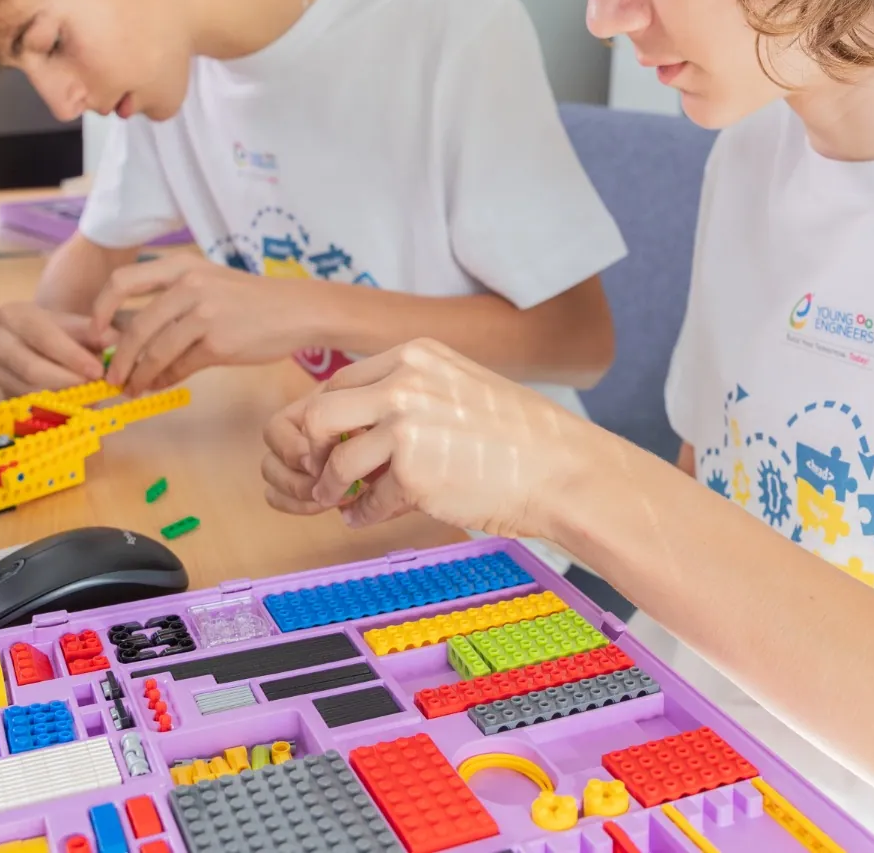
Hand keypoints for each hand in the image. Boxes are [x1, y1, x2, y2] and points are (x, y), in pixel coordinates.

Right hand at [0, 301, 106, 396]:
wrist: (48, 345)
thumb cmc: (68, 334)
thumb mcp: (83, 327)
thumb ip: (99, 333)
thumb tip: (113, 343)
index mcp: (14, 315)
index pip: (43, 336)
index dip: (71, 355)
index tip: (98, 370)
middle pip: (32, 368)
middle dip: (68, 380)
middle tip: (96, 388)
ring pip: (29, 391)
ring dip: (64, 397)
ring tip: (91, 396)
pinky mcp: (0, 393)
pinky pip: (28, 406)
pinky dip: (55, 408)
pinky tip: (77, 404)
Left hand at [94, 256, 317, 393]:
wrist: (297, 310)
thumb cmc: (250, 299)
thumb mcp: (208, 282)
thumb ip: (171, 299)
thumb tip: (128, 334)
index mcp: (181, 266)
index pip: (122, 281)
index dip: (100, 309)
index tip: (95, 333)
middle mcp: (189, 285)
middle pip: (135, 326)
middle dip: (117, 357)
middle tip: (110, 375)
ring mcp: (205, 314)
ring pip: (154, 352)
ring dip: (138, 375)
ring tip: (132, 388)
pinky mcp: (219, 343)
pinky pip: (179, 367)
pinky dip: (163, 380)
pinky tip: (158, 386)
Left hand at [261, 339, 601, 537]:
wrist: (562, 470)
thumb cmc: (519, 435)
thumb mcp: (461, 386)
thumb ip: (411, 393)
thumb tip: (358, 423)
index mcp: (416, 355)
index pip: (342, 380)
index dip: (327, 416)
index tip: (325, 441)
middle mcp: (405, 383)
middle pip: (321, 413)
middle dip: (312, 448)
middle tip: (318, 470)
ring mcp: (406, 427)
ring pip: (335, 460)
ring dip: (329, 487)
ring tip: (337, 501)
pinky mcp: (413, 474)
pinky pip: (368, 500)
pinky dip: (363, 514)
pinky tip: (365, 519)